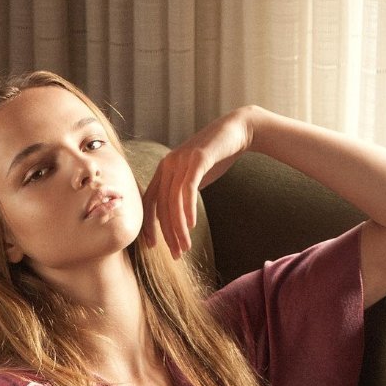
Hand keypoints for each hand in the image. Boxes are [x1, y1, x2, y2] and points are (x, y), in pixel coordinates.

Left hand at [142, 107, 254, 258]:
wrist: (237, 130)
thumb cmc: (215, 158)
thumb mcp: (193, 177)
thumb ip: (181, 193)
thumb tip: (174, 219)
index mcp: (163, 170)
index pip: (149, 202)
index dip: (148, 225)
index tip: (153, 246)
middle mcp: (168, 164)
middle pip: (161, 205)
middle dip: (167, 233)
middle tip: (176, 254)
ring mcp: (182, 160)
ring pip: (173, 201)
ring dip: (178, 227)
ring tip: (186, 246)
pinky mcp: (198, 158)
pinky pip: (188, 189)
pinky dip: (188, 209)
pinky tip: (192, 225)